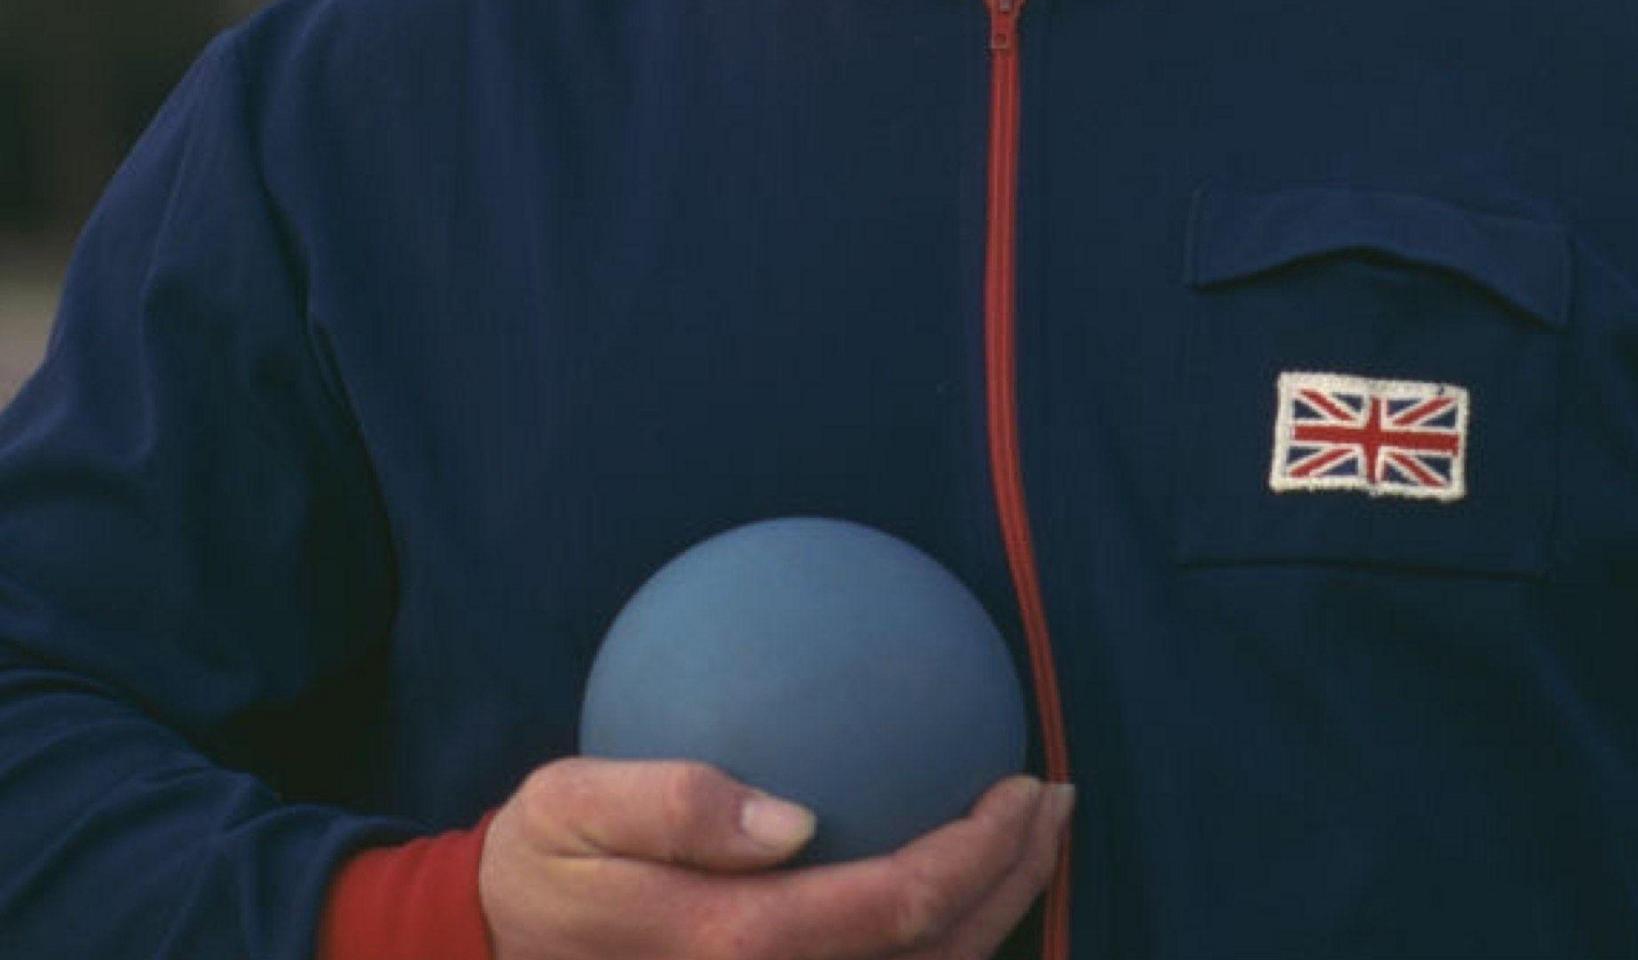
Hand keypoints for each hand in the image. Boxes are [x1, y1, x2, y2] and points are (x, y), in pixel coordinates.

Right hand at [477, 759, 1068, 959]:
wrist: (494, 944)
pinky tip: (969, 875)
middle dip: (1015, 877)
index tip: (1019, 784)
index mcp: (737, 945)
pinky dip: (948, 935)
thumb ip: (671, 806)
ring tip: (1036, 836)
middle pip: (940, 954)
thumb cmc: (539, 865)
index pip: (900, 906)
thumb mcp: (568, 808)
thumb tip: (792, 821)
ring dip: (998, 910)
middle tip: (1053, 798)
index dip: (980, 853)